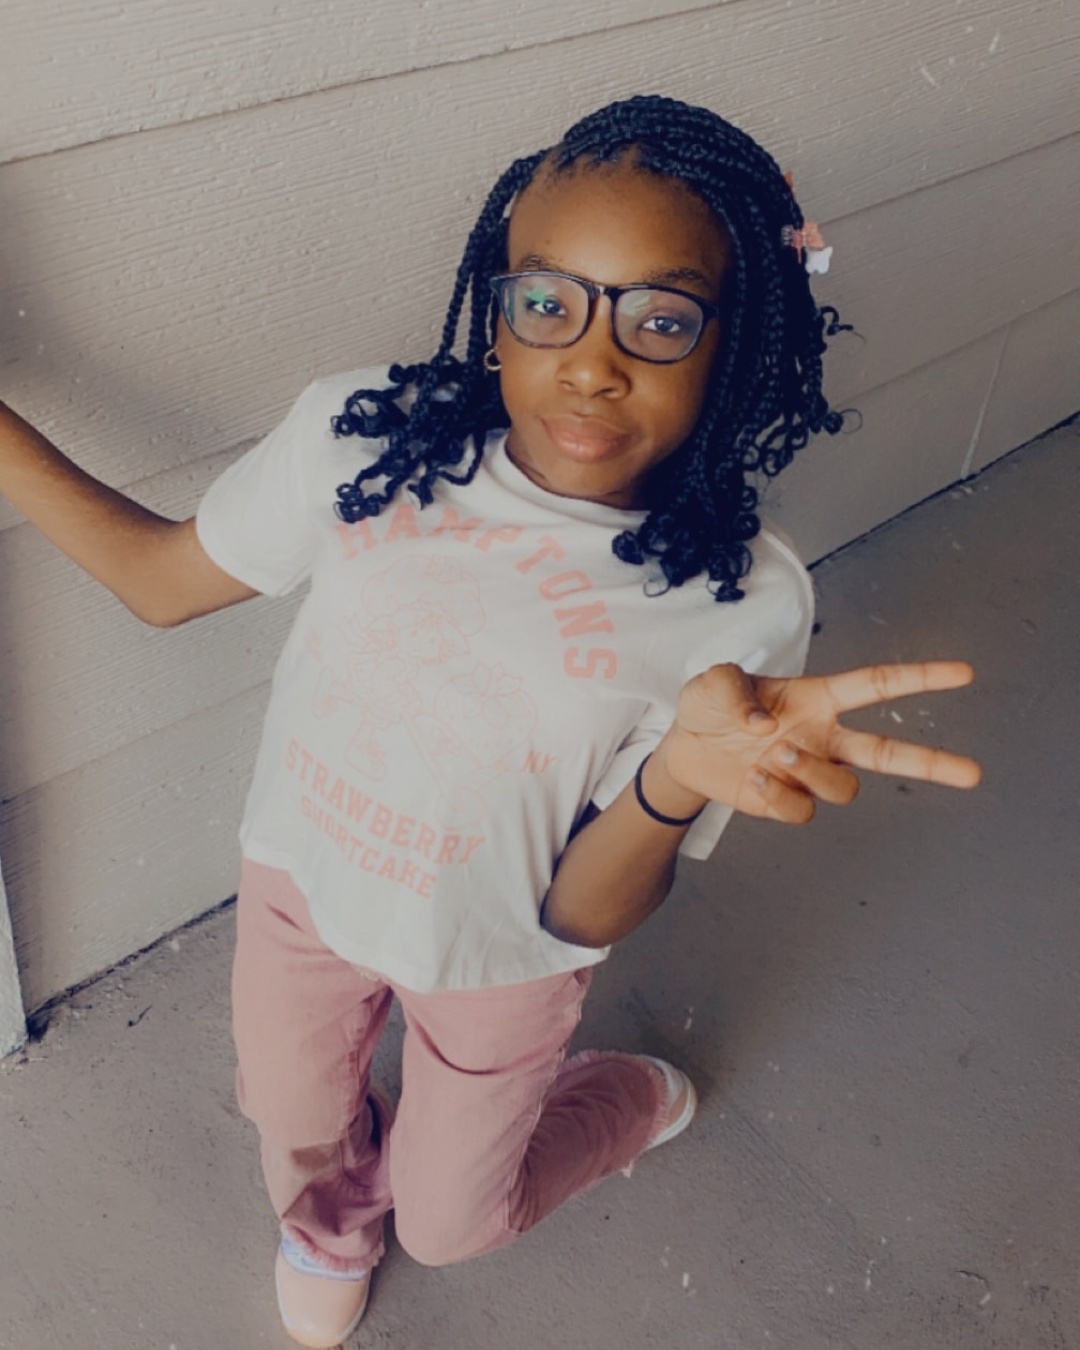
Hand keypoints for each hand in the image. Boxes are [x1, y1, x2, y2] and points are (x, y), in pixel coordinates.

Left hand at [654, 661, 981, 823]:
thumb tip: (767, 728)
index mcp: (816, 698)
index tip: (963, 675)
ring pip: (843, 786)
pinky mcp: (787, 802)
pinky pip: (803, 810)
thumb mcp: (713, 682)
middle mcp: (822, 736)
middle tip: (973, 774)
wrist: (682, 748)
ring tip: (775, 754)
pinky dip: (780, 795)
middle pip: (888, 752)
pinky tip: (754, 778)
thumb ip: (735, 692)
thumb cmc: (709, 706)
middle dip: (932, 762)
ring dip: (813, 771)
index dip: (920, 678)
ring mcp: (807, 771)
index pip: (876, 685)